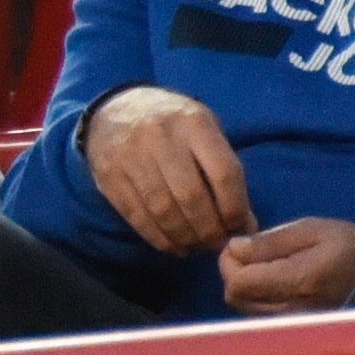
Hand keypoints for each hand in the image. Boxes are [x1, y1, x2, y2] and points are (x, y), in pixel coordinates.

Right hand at [81, 84, 257, 257]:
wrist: (115, 108)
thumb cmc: (173, 124)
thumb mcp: (204, 131)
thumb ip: (224, 171)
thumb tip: (244, 224)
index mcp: (193, 123)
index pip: (223, 173)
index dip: (235, 208)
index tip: (239, 226)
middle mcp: (161, 138)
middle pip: (192, 197)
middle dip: (209, 230)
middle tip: (217, 243)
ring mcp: (131, 157)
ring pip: (163, 211)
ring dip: (185, 238)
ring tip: (196, 246)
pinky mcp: (110, 176)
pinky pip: (138, 217)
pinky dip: (159, 238)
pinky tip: (174, 246)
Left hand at [221, 216, 354, 314]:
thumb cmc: (352, 246)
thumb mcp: (313, 229)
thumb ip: (271, 241)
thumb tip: (234, 248)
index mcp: (298, 282)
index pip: (238, 283)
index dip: (230, 262)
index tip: (241, 245)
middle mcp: (293, 310)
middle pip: (236, 299)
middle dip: (235, 274)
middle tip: (250, 254)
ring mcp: (296, 324)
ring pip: (246, 309)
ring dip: (246, 287)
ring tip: (265, 267)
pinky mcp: (300, 330)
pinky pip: (262, 316)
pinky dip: (259, 298)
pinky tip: (275, 283)